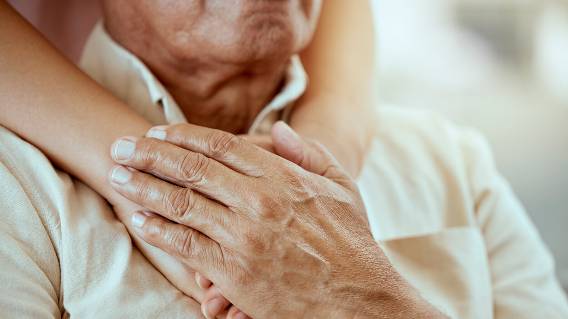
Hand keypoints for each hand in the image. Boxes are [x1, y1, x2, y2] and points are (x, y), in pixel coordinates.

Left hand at [109, 122, 444, 317]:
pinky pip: (186, 245)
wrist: (359, 299)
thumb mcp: (342, 186)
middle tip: (121, 145)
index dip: (183, 135)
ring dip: (144, 188)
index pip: (221, 145)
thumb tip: (279, 129)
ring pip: (181, 203)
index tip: (157, 130)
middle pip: (192, 168)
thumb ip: (309, 153)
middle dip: (150, 154)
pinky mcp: (235, 272)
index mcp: (283, 177)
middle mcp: (259, 201)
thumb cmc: (352, 241)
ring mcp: (244, 236)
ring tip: (117, 176)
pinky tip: (138, 220)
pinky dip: (158, 231)